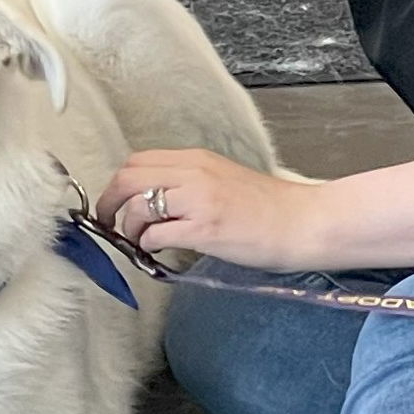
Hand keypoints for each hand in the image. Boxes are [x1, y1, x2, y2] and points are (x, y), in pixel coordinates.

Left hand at [95, 148, 330, 272]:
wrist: (305, 222)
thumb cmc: (271, 209)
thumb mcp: (225, 181)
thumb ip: (191, 185)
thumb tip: (157, 204)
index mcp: (198, 159)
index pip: (138, 160)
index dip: (118, 184)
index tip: (115, 203)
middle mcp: (194, 173)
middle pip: (128, 177)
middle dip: (109, 203)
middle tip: (110, 224)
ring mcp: (199, 200)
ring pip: (137, 206)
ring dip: (130, 229)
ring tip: (142, 243)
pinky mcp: (205, 229)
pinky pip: (157, 235)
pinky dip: (148, 246)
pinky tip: (159, 253)